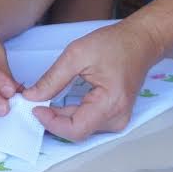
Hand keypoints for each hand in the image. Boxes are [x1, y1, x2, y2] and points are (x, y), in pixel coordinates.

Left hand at [22, 20, 162, 140]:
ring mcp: (118, 120)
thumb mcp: (77, 54)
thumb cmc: (115, 44)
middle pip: (76, 131)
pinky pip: (87, 122)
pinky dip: (70, 115)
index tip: (34, 107)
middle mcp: (117, 119)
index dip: (51, 123)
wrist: (141, 41)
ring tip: (43, 101)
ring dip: (60, 118)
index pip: (75, 129)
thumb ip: (53, 79)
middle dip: (52, 119)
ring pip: (80, 128)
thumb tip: (31, 97)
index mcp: (111, 104)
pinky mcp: (114, 116)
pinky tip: (58, 103)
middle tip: (32, 103)